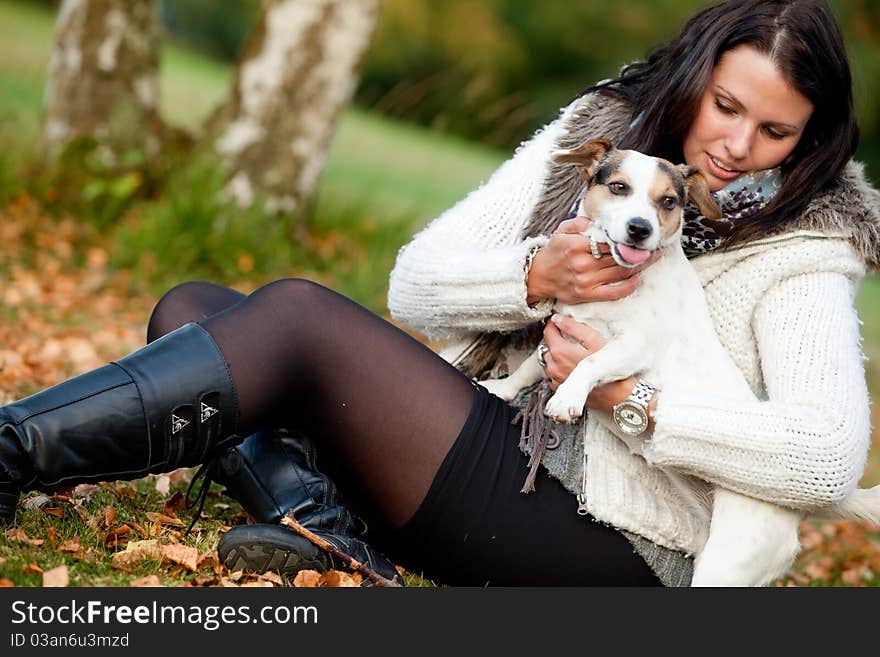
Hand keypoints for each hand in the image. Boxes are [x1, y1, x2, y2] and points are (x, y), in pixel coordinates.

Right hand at [526, 216, 659, 304]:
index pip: (607, 241)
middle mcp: (582, 264)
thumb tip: (594, 220)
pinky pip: (614, 292)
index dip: (625, 239)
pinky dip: (628, 285)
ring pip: (619, 272)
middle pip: (617, 256)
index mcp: (576, 246)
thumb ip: (577, 222)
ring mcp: (585, 281)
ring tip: (652, 258)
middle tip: (653, 246)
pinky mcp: (587, 294)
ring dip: (639, 266)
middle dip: (638, 252)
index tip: (638, 236)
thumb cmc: (553, 252)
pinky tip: (637, 278)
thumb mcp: (560, 231)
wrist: (538, 277)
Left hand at [540, 314, 604, 390]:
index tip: (561, 323)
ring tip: (573, 354)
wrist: (613, 393)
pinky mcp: (558, 387)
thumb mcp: (593, 339)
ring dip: (557, 355)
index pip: (547, 331)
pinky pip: (552, 372)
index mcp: (559, 351)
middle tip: (571, 340)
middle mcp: (553, 366)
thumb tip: (558, 318)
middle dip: (556, 340)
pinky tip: (572, 366)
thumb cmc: (607, 366)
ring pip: (549, 359)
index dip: (554, 324)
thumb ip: (573, 326)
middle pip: (547, 345)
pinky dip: (559, 367)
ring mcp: (554, 378)